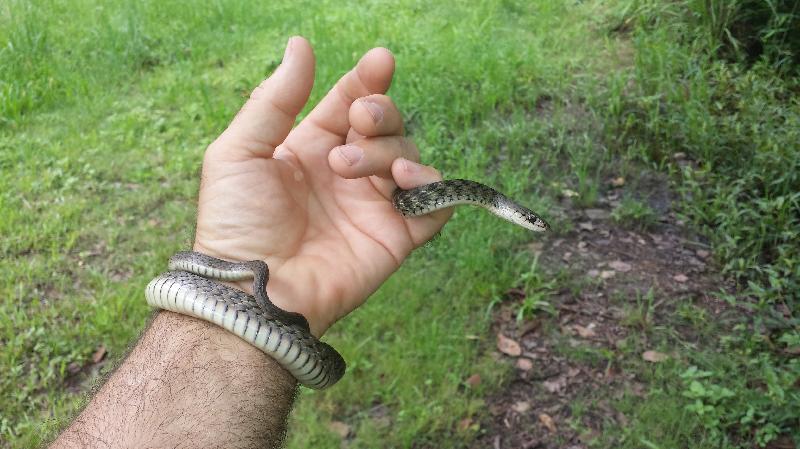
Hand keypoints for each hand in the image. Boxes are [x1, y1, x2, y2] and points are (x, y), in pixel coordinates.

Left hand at [194, 37, 450, 335]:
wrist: (254, 290)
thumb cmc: (236, 223)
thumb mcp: (239, 151)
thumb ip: (274, 99)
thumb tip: (301, 43)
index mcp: (311, 148)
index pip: (348, 103)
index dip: (366, 80)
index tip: (379, 61)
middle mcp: (346, 172)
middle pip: (385, 125)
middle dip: (379, 113)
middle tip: (361, 121)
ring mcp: (372, 204)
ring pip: (407, 156)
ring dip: (388, 151)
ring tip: (350, 168)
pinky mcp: (395, 237)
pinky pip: (433, 205)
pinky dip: (433, 187)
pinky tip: (405, 181)